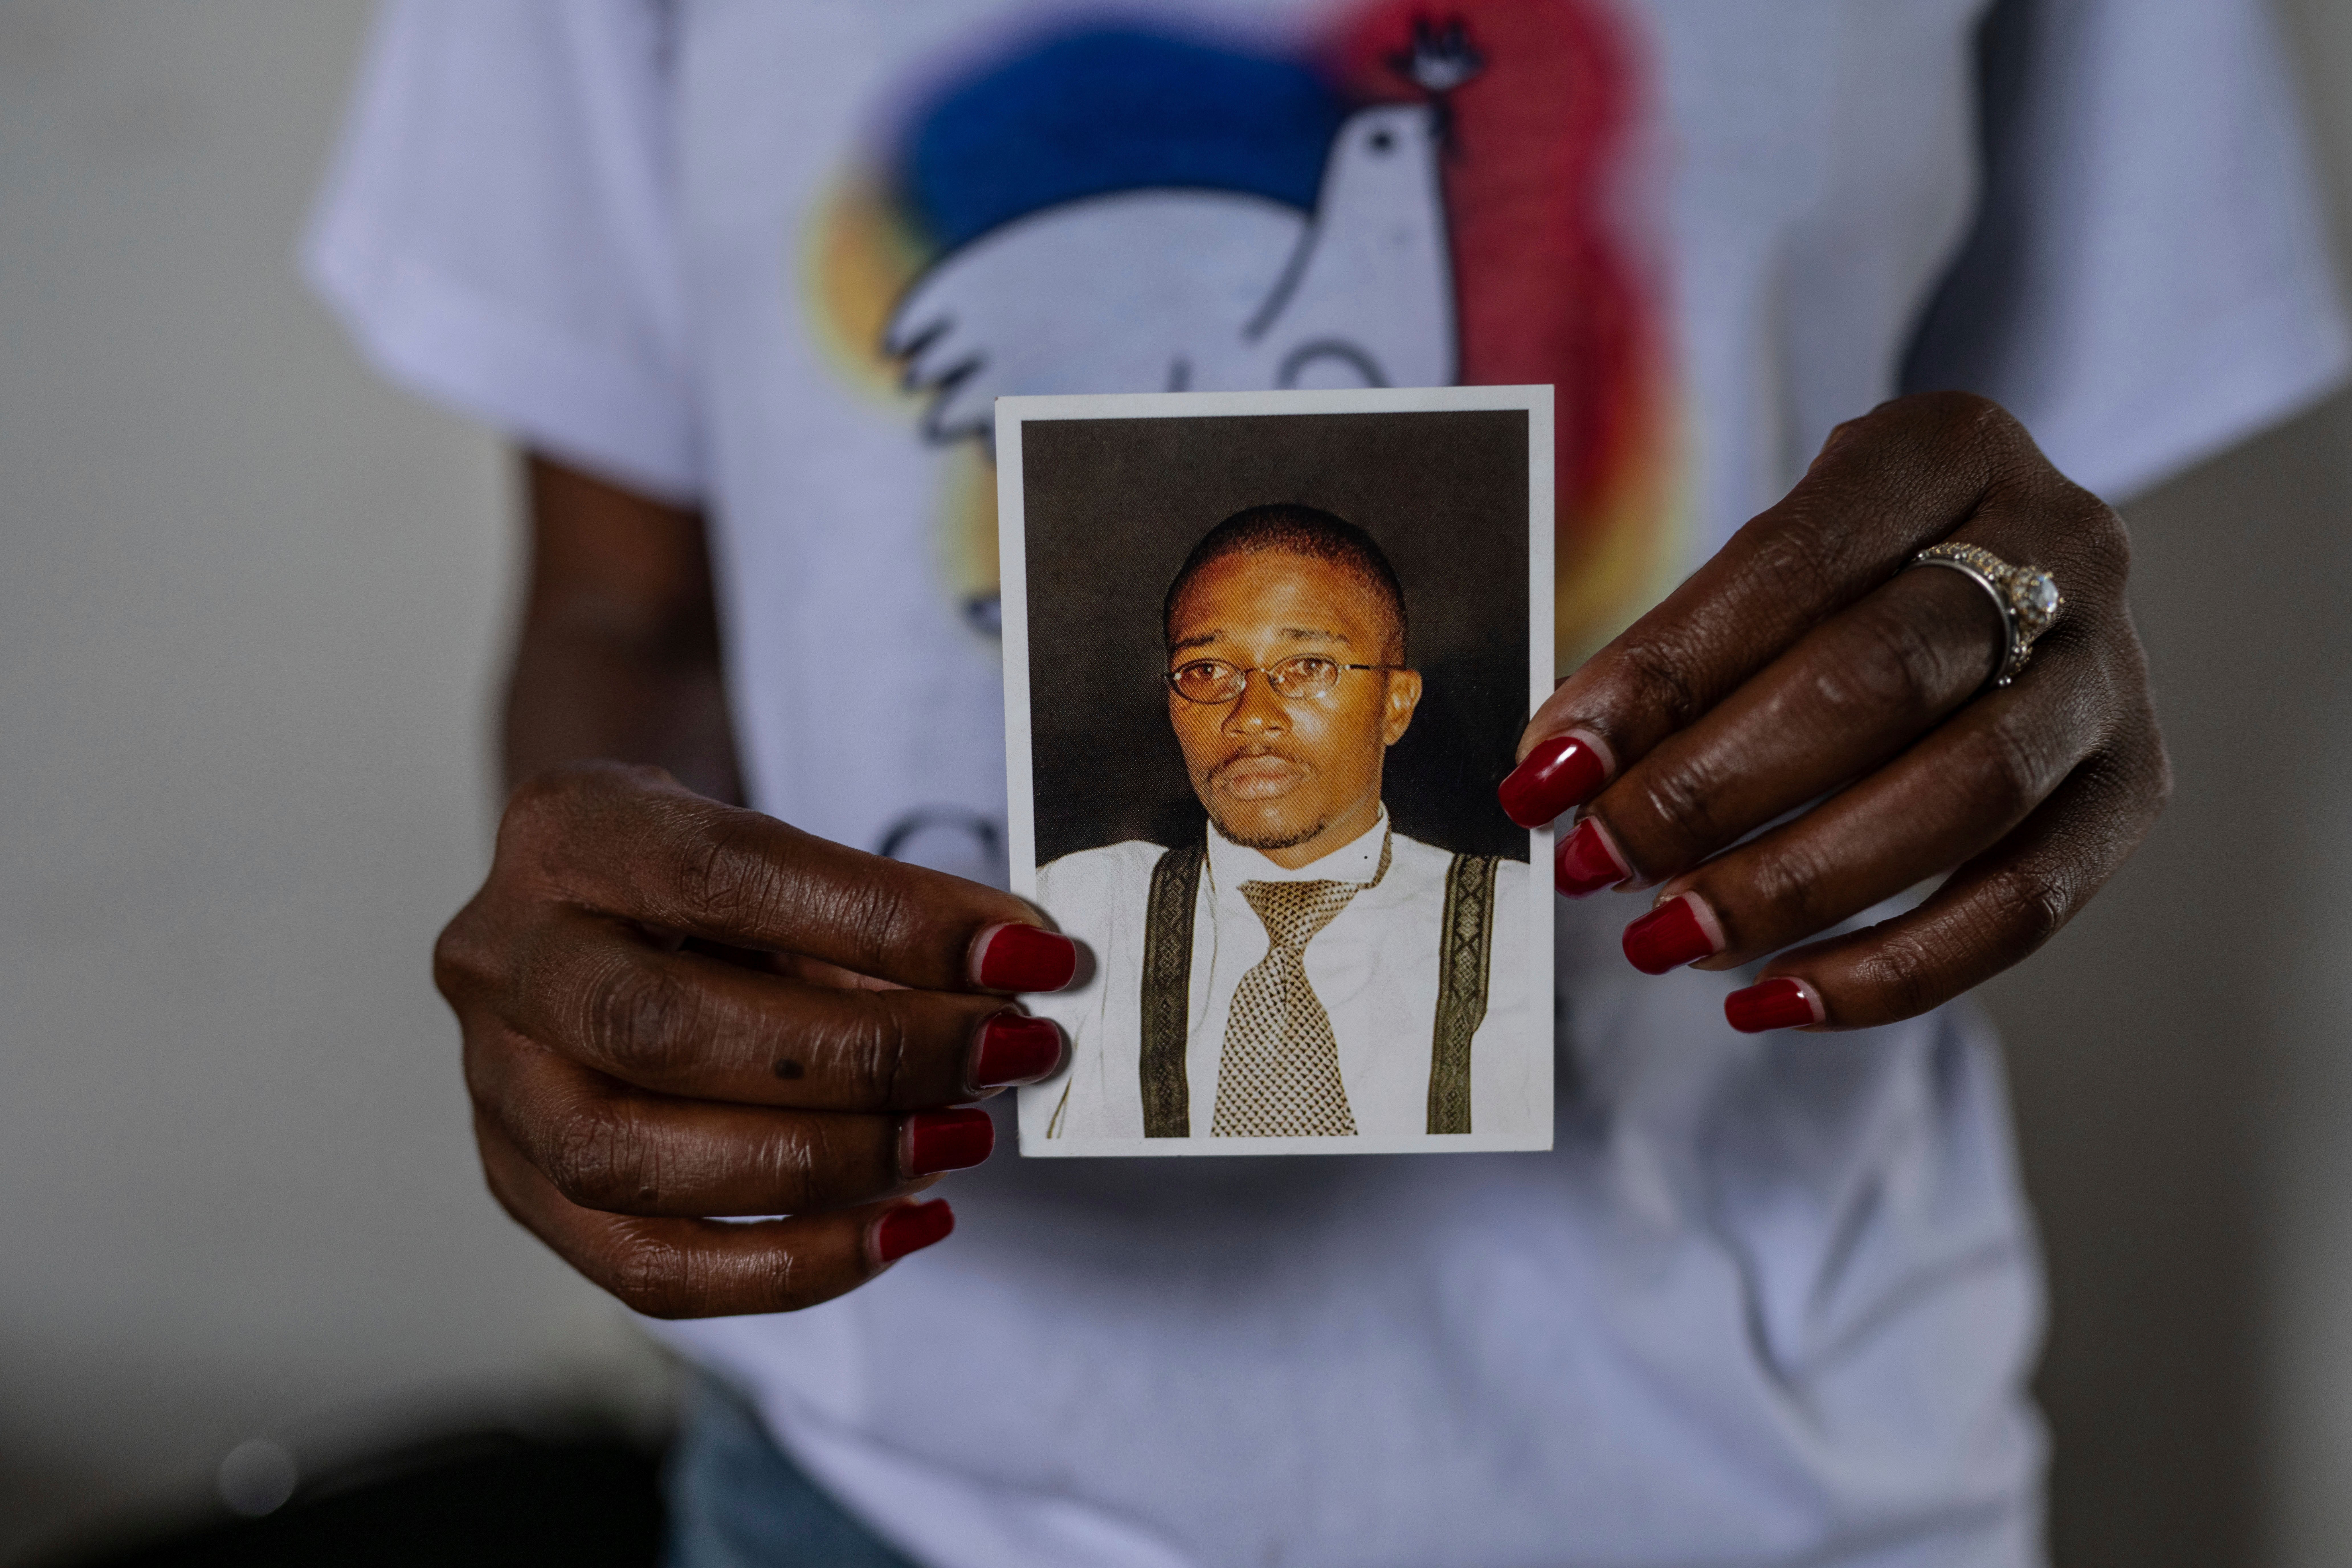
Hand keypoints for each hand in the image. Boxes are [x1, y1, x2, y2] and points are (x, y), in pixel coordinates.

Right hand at [433, 763, 1074, 1316]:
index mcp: (571, 830)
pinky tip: (905, 1227)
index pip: (732, 873)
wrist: (603, 911)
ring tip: (961, 1141)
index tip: (1024, 952)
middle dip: (865, 1057)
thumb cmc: (713, 885)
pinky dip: (795, 1263)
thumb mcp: (782, 860)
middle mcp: (502, 956)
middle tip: (1003, 1054)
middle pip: (668, 1029)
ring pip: (640, 1161)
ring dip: (832, 1166)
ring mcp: (493, 1084)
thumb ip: (879, 917)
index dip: (890, 921)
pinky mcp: (519, 1188)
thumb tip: (1015, 980)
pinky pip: (649, 1267)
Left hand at [1498, 392, 2168, 1030]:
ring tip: (1667, 936)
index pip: (1786, 571)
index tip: (1547, 771)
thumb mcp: (1763, 566)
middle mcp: (2059, 545)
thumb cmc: (1841, 573)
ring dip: (1793, 885)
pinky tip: (1772, 1000)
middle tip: (1598, 860)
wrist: (1989, 570)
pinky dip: (1889, 970)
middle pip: (1880, 681)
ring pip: (1961, 798)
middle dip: (1716, 789)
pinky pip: (2021, 905)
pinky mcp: (2134, 786)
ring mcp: (2112, 672)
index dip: (1660, 681)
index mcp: (1945, 449)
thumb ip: (1676, 658)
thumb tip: (1559, 779)